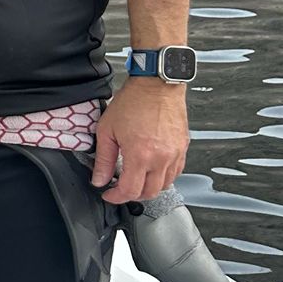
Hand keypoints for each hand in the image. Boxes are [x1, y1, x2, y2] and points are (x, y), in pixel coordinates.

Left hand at [91, 80, 189, 204]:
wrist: (156, 84)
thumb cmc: (134, 101)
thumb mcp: (107, 130)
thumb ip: (103, 159)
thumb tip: (99, 179)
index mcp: (140, 155)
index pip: (130, 191)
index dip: (116, 197)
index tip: (109, 194)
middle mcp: (161, 157)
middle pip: (149, 193)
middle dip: (132, 195)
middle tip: (120, 188)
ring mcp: (175, 153)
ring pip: (165, 185)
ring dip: (149, 188)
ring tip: (136, 180)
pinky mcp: (183, 147)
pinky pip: (176, 172)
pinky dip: (163, 177)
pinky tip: (152, 170)